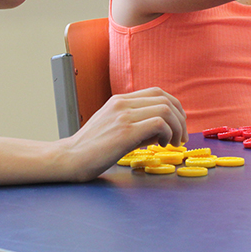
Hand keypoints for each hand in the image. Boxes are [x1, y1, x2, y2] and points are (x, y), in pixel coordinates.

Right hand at [61, 87, 186, 181]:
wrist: (69, 158)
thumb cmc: (91, 148)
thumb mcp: (114, 128)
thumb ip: (137, 125)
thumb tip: (163, 131)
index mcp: (119, 101)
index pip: (157, 93)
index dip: (175, 107)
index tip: (178, 126)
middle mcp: (122, 104)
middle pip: (165, 99)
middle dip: (181, 118)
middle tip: (181, 137)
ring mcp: (123, 116)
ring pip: (165, 109)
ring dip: (177, 127)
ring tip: (173, 143)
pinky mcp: (125, 131)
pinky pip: (158, 122)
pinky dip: (167, 133)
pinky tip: (162, 145)